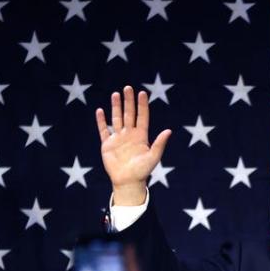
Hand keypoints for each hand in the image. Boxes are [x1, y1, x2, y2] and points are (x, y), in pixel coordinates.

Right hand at [95, 86, 171, 205]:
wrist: (128, 182)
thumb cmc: (142, 171)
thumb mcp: (153, 157)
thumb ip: (160, 144)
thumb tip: (169, 131)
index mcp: (141, 136)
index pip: (142, 116)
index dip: (142, 105)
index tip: (142, 93)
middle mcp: (130, 134)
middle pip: (129, 114)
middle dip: (128, 101)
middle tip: (127, 88)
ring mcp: (118, 138)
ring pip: (117, 118)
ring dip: (116, 106)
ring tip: (116, 94)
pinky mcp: (107, 145)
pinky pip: (104, 130)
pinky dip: (101, 121)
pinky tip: (100, 111)